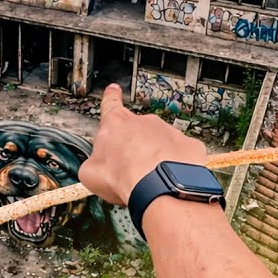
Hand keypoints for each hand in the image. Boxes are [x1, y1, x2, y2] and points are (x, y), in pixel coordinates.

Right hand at [79, 84, 207, 205]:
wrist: (158, 187)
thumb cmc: (123, 177)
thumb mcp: (90, 173)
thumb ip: (93, 163)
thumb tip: (94, 168)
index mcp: (117, 124)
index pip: (111, 104)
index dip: (111, 97)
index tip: (113, 90)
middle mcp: (144, 122)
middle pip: (137, 131)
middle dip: (134, 148)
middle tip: (130, 170)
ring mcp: (168, 131)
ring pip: (160, 144)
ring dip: (156, 158)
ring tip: (150, 180)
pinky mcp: (188, 145)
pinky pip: (181, 155)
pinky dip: (176, 166)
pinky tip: (170, 179)